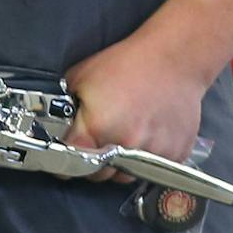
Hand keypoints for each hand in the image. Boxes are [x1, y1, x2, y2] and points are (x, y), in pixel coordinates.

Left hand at [61, 36, 209, 176]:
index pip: (69, 165)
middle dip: (92, 164)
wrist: (175, 56)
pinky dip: (148, 159)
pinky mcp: (177, 153)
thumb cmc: (126, 63)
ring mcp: (154, 152)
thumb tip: (55, 128)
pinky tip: (146, 137)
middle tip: (95, 144)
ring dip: (120, 164)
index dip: (62, 162)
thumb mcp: (80, 79)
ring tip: (122, 139)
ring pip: (127, 176)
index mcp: (97, 129)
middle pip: (99, 175)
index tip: (62, 159)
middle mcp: (126, 145)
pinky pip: (154, 169)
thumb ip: (64, 109)